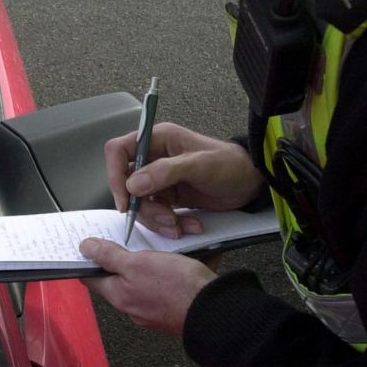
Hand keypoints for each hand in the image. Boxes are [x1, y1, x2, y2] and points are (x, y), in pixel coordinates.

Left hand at [80, 237, 216, 335]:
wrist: (214, 311)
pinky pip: (167, 287)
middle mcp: (134, 307)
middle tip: (134, 242)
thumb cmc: (176, 289)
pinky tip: (183, 262)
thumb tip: (85, 249)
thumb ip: (110, 256)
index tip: (90, 247)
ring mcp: (155, 310)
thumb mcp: (138, 263)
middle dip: (125, 260)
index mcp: (119, 296)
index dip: (89, 261)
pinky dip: (172, 273)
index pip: (92, 278)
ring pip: (146, 281)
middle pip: (120, 279)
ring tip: (165, 251)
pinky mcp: (175, 308)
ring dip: (152, 265)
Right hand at [105, 122, 264, 237]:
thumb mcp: (199, 165)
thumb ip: (166, 172)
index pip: (119, 151)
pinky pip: (157, 214)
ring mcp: (160, 179)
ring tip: (180, 226)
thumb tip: (133, 184)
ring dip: (158, 220)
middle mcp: (154, 158)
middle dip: (143, 207)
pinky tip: (188, 226)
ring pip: (141, 204)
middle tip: (166, 219)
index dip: (115, 175)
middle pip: (127, 184)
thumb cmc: (230, 164)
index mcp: (158, 139)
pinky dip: (169, 224)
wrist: (250, 183)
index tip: (126, 201)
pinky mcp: (169, 197)